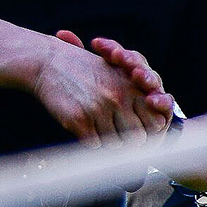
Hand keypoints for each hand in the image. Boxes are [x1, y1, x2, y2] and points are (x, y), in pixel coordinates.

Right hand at [23, 33, 162, 141]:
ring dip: (107, 140)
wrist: (48, 62)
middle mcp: (118, 98)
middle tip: (117, 135)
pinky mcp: (79, 119)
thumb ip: (136, 97)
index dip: (149, 131)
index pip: (154, 122)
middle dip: (129, 140)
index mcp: (131, 88)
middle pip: (137, 138)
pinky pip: (93, 144)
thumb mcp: (115, 76)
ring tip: (97, 127)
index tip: (140, 133)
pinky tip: (82, 127)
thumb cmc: (82, 70)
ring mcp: (98, 109)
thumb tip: (159, 124)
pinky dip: (89, 140)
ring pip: (114, 144)